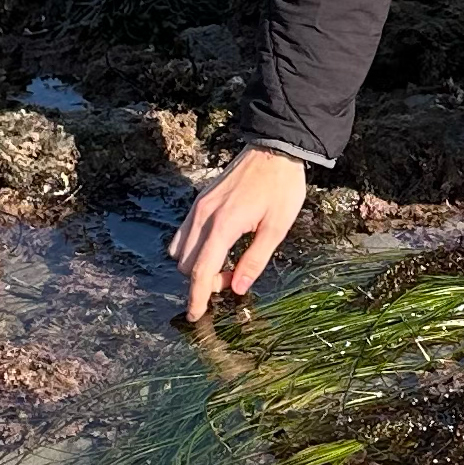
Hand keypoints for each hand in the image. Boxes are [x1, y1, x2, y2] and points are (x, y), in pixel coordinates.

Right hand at [168, 146, 307, 321]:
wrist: (275, 148)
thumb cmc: (281, 187)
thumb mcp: (277, 227)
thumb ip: (255, 260)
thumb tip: (236, 289)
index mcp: (223, 225)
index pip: (201, 271)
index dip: (197, 297)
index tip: (196, 316)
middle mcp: (203, 216)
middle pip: (188, 264)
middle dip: (204, 280)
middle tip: (233, 277)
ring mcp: (199, 206)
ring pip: (182, 249)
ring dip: (197, 264)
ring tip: (226, 262)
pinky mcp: (200, 199)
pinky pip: (185, 231)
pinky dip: (194, 247)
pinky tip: (217, 245)